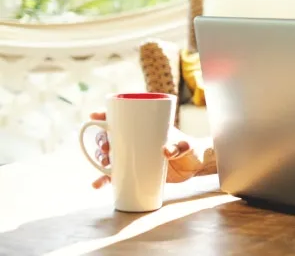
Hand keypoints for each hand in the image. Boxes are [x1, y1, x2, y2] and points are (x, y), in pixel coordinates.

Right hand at [90, 111, 204, 188]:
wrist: (193, 167)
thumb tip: (166, 151)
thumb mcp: (186, 145)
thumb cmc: (189, 149)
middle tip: (105, 147)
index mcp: (143, 128)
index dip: (104, 116)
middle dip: (101, 141)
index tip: (94, 116)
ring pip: (108, 156)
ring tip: (103, 165)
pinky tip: (97, 185)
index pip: (121, 118)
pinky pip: (114, 176)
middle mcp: (134, 141)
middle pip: (109, 137)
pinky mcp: (133, 173)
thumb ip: (179, 147)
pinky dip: (104, 180)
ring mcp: (132, 157)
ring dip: (100, 160)